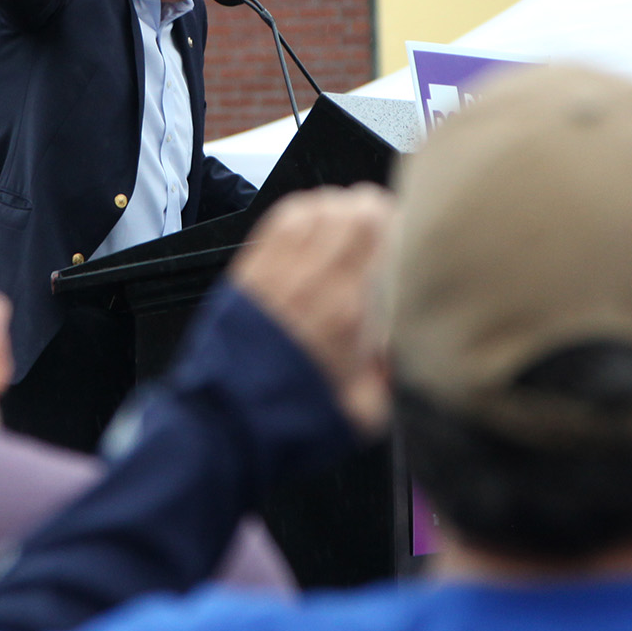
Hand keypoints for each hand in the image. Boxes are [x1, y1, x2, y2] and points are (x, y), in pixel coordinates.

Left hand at [228, 185, 393, 436]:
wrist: (229, 423)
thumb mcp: (364, 411)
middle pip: (349, 209)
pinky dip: (302, 214)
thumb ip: (390, 378)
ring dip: (335, 208)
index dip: (393, 219)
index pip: (376, 229)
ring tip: (343, 223)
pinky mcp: (251, 272)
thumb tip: (402, 357)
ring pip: (316, 206)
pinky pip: (282, 220)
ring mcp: (279, 271)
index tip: (401, 230)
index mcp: (347, 308)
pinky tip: (310, 226)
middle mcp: (313, 279)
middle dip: (369, 209)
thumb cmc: (292, 417)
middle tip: (377, 222)